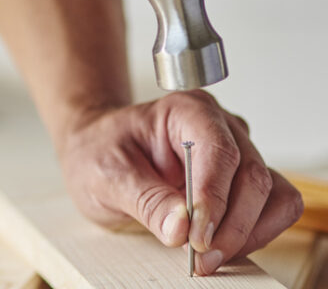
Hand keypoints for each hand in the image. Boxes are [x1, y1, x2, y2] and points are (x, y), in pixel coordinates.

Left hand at [56, 90, 303, 274]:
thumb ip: (145, 200)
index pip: (218, 151)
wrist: (94, 151)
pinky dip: (256, 231)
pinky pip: (273, 206)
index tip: (197, 236)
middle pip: (251, 175)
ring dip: (248, 231)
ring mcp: (235, 151)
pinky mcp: (240, 180)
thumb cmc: (98, 151)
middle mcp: (219, 126)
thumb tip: (181, 227)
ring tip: (210, 255)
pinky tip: (223, 245)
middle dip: (231, 224)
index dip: (214, 197)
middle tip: (201, 257)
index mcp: (185, 111)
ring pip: (271, 193)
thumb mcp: (106, 175)